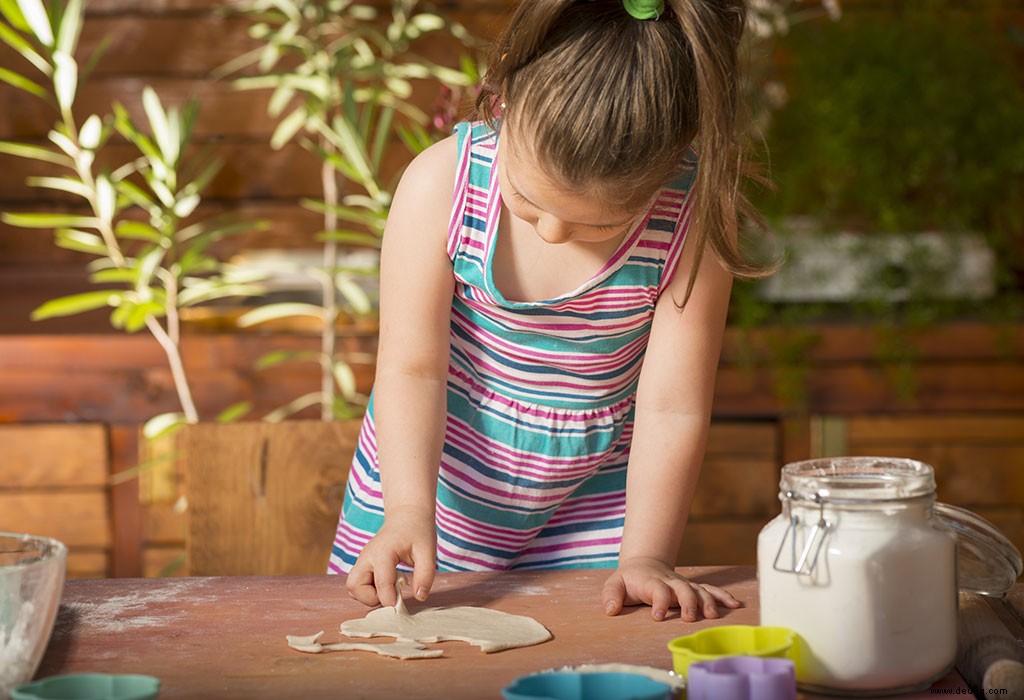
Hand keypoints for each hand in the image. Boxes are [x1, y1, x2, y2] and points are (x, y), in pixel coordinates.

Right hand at [345, 506, 436, 607]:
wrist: (407, 515)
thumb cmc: (418, 531)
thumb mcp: (428, 551)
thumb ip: (425, 575)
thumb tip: (420, 597)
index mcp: (383, 552)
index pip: (380, 583)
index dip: (390, 599)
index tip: (400, 605)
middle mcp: (367, 556)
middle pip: (354, 586)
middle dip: (371, 598)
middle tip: (392, 594)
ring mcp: (363, 560)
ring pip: (352, 587)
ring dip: (368, 595)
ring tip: (390, 587)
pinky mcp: (364, 564)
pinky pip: (358, 583)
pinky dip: (368, 590)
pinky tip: (387, 583)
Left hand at [601, 557, 741, 621]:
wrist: (644, 564)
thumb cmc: (629, 580)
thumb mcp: (614, 584)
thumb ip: (610, 595)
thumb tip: (610, 610)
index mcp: (651, 582)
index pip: (657, 590)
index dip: (659, 602)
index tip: (657, 616)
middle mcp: (670, 582)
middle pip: (682, 588)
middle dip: (687, 602)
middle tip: (689, 618)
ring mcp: (684, 584)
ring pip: (699, 590)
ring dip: (708, 601)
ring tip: (714, 615)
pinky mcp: (693, 588)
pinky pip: (710, 590)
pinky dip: (723, 596)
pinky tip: (735, 605)